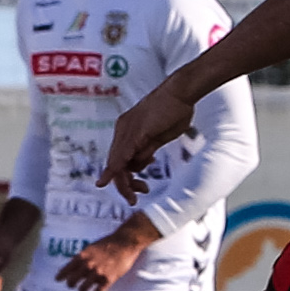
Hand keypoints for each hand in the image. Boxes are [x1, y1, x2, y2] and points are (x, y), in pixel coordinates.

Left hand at [55, 216, 159, 290]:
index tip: (58, 280)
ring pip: (82, 289)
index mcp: (82, 256)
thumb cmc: (108, 243)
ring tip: (86, 289)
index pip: (66, 269)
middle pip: (72, 282)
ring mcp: (97, 273)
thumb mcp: (91, 247)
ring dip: (83, 290)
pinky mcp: (108, 280)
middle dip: (71, 284)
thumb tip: (74, 266)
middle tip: (74, 285)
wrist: (124, 243)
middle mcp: (87, 266)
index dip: (61, 276)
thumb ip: (82, 257)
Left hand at [96, 84, 194, 202]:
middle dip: (123, 185)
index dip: (122, 177)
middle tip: (133, 199)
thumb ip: (146, 151)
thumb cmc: (175, 110)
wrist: (180, 91)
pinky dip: (114, 170)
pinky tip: (109, 181)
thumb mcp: (159, 138)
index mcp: (127, 130)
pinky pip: (120, 156)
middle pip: (115, 163)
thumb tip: (139, 165)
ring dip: (124, 183)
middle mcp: (122, 130)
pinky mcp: (135, 132)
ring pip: (116, 163)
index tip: (131, 190)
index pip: (119, 159)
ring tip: (137, 194)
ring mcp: (126, 130)